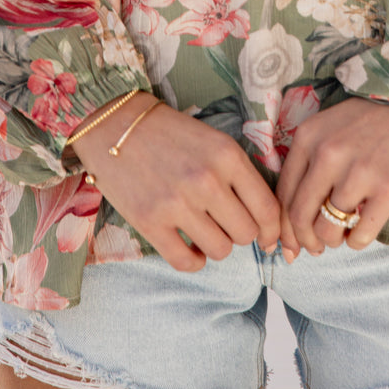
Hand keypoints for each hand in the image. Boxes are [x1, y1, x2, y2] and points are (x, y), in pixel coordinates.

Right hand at [69, 94, 280, 272]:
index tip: (268, 236)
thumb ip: (240, 175)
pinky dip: (194, 260)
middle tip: (226, 223)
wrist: (116, 126)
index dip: (273, 229)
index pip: (267, 208)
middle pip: (246, 233)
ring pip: (220, 250)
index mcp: (228, 155)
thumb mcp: (214, 142)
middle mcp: (207, 180)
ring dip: (216, 244)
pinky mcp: (150, 222)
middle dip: (240, 232)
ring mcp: (178, 203)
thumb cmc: (171, 134)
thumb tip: (265, 221)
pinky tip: (189, 246)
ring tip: (204, 229)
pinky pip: (187, 262)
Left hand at [275, 89, 388, 258]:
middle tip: (315, 247)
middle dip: (305, 240)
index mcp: (308, 136)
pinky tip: (360, 232)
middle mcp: (328, 154)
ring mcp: (358, 172)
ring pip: (328, 230)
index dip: (285, 226)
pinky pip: (360, 235)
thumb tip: (293, 216)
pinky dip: (356, 242)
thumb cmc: (374, 117)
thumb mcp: (331, 125)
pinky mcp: (388, 189)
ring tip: (342, 234)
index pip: (283, 194)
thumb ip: (309, 160)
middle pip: (300, 216)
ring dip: (332, 241)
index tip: (292, 241)